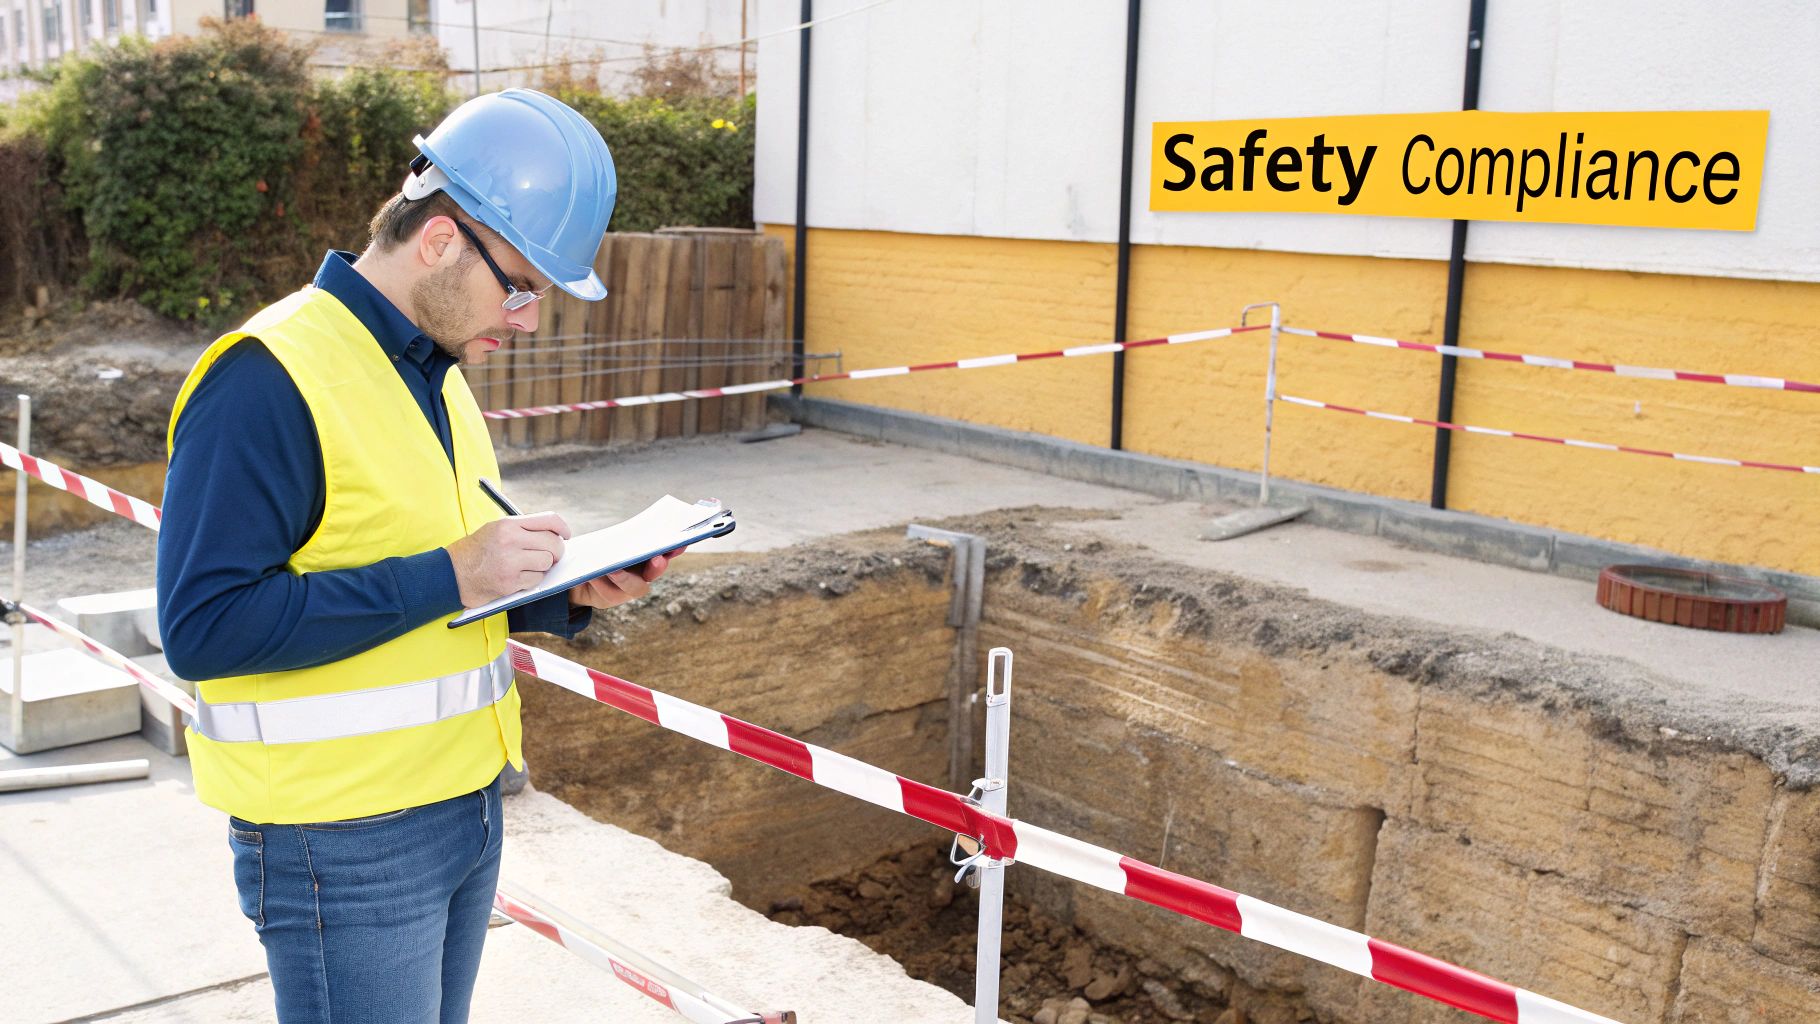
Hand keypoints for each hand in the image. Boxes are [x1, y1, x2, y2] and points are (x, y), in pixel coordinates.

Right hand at [446, 512, 570, 607]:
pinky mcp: (509, 582)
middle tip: (549, 557)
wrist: (450, 574)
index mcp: (508, 524)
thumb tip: (554, 534)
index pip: (549, 520)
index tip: (566, 535)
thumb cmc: (477, 551)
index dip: (563, 528)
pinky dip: (532, 581)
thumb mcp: (496, 530)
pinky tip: (517, 578)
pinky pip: (537, 579)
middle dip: (556, 552)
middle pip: (553, 543)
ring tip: (526, 567)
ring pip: (547, 562)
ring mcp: (510, 562)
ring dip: (542, 567)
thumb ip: (523, 529)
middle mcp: (510, 540)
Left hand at [569, 547, 684, 609]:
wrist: (574, 573)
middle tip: (658, 559)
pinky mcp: (609, 599)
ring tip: (614, 569)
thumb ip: (620, 537)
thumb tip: (632, 525)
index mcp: (644, 557)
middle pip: (654, 572)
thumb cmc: (595, 552)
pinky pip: (610, 594)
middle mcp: (640, 575)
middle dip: (657, 567)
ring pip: (635, 588)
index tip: (680, 544)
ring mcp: (626, 590)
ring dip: (626, 578)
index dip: (674, 549)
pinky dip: (603, 584)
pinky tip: (594, 576)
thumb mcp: (607, 542)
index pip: (664, 552)